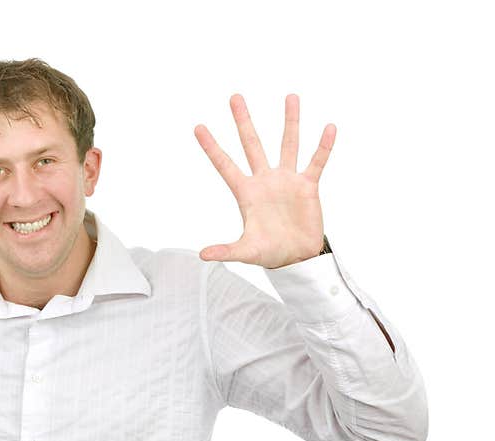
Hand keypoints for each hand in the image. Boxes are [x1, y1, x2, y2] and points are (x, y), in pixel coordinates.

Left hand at [194, 94, 335, 268]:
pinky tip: (328, 128)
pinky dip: (323, 146)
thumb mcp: (246, 251)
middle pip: (251, 144)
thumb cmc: (269, 253)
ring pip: (288, 144)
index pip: (224, 165)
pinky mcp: (307, 186)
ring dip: (290, 121)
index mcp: (246, 192)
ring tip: (290, 97)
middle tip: (234, 96)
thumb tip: (203, 255)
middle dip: (243, 121)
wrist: (296, 258)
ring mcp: (286, 181)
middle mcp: (265, 180)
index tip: (198, 127)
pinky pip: (317, 162)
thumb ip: (226, 251)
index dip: (212, 147)